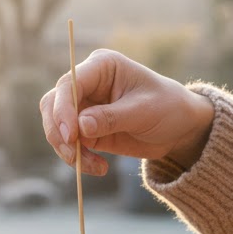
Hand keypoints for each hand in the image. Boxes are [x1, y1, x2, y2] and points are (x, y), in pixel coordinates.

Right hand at [39, 49, 213, 175]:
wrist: (179, 127)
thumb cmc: (168, 107)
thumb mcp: (144, 111)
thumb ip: (112, 118)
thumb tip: (80, 126)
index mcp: (101, 66)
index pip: (69, 84)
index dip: (63, 108)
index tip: (70, 135)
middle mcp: (87, 84)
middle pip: (53, 104)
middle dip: (58, 131)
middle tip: (74, 154)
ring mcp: (84, 107)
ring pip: (56, 127)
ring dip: (68, 150)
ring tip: (94, 166)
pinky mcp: (86, 130)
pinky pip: (70, 145)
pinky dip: (79, 159)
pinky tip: (100, 168)